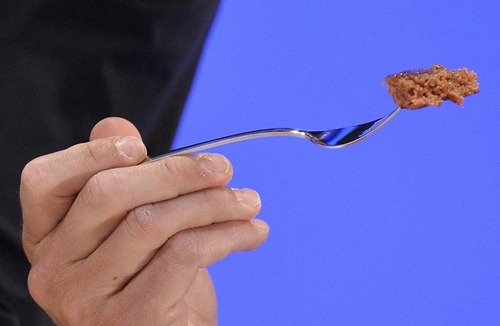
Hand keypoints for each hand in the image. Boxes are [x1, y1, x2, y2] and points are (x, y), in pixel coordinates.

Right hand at [20, 118, 268, 324]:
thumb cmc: (151, 276)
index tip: (143, 146)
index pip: (44, 180)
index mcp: (47, 236)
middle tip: (223, 168)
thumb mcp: (134, 226)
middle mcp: (54, 269)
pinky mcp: (128, 319)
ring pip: (152, 222)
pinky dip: (227, 235)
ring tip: (249, 202)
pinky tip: (252, 232)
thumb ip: (122, 176)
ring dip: (213, 203)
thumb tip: (115, 126)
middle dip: (176, 172)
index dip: (92, 153)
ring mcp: (86, 298)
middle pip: (107, 194)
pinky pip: (182, 254)